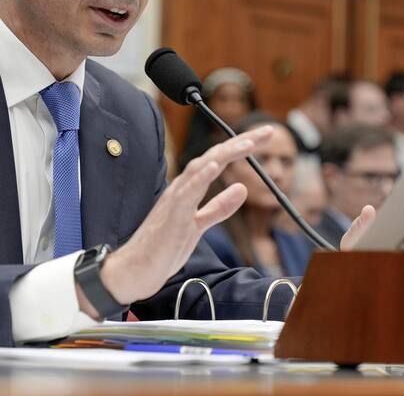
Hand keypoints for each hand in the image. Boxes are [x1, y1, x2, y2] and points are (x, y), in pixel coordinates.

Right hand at [79, 126, 272, 314]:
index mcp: (188, 190)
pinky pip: (187, 193)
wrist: (135, 271)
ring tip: (249, 142)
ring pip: (201, 168)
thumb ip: (218, 208)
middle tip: (268, 131)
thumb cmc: (162, 249)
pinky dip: (200, 177)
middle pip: (213, 157)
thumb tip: (242, 190)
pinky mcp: (171, 216)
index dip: (240, 148)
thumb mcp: (198, 226)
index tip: (263, 138)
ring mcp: (175, 201)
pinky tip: (214, 165)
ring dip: (226, 153)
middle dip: (240, 142)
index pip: (217, 161)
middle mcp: (181, 189)